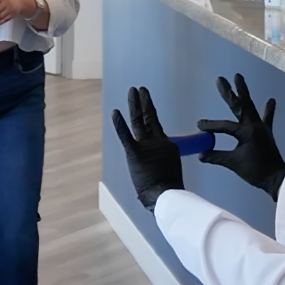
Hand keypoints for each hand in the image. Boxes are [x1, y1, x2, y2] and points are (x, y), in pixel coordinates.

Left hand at [111, 86, 183, 210]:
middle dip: (144, 103)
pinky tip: (115, 112)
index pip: (155, 126)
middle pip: (149, 118)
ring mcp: (146, 145)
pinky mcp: (134, 152)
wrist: (166, 194)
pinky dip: (119, 124)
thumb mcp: (169, 169)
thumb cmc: (169, 187)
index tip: (147, 103)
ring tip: (132, 91)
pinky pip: (125, 135)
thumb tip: (161, 169)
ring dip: (135, 105)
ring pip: (139, 121)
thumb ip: (163, 162)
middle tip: (140, 89)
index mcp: (166, 145)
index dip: (150, 113)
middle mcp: (157, 141)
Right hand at [197, 74, 284, 199]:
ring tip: (238, 76)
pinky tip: (271, 99)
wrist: (276, 177)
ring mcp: (261, 127)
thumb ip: (216, 157)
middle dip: (229, 92)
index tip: (199, 125)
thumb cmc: (255, 170)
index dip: (210, 126)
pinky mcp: (267, 132)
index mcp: (246, 132)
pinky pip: (267, 118)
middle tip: (220, 78)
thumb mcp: (233, 163)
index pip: (224, 126)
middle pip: (238, 105)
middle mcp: (254, 125)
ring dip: (244, 92)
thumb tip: (200, 154)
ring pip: (250, 106)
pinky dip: (268, 109)